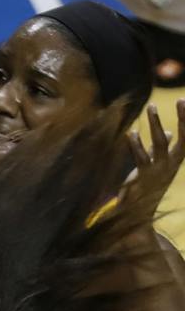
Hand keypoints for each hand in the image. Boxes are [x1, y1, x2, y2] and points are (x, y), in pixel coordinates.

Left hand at [119, 99, 184, 214]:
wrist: (140, 209)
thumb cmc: (150, 183)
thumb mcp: (161, 164)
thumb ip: (162, 147)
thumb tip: (167, 132)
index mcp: (176, 159)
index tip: (184, 101)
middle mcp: (170, 164)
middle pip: (180, 138)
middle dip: (182, 119)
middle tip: (179, 100)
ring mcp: (157, 170)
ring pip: (160, 143)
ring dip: (156, 124)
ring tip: (151, 107)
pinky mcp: (142, 176)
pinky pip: (140, 156)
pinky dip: (136, 144)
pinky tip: (131, 132)